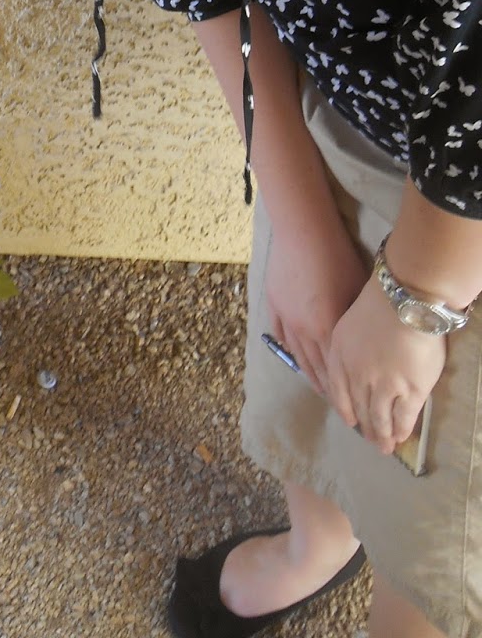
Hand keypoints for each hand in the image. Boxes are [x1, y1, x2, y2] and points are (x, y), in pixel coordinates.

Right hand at [264, 219, 367, 399]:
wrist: (303, 231)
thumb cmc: (338, 257)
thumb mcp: (357, 292)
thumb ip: (357, 324)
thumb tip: (366, 346)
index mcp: (328, 329)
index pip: (340, 371)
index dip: (349, 391)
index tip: (360, 408)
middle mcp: (305, 331)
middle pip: (318, 369)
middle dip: (332, 392)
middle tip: (344, 411)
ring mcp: (286, 319)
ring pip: (299, 356)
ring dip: (312, 376)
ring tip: (323, 392)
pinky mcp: (274, 305)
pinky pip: (282, 336)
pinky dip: (292, 351)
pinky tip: (298, 358)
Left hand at [326, 276, 446, 451]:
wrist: (403, 302)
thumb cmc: (375, 304)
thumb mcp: (346, 324)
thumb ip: (344, 348)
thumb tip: (350, 364)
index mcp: (339, 357)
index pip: (338, 391)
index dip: (345, 409)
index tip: (350, 422)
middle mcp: (357, 376)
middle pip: (360, 408)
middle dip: (365, 427)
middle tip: (371, 441)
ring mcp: (384, 386)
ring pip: (381, 417)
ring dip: (383, 434)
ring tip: (386, 446)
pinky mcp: (410, 391)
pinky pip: (404, 416)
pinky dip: (402, 429)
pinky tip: (402, 436)